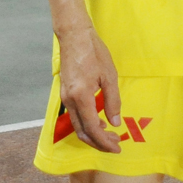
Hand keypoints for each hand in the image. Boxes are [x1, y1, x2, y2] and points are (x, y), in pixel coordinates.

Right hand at [56, 24, 122, 152]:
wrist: (74, 36)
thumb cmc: (93, 52)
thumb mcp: (109, 77)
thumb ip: (113, 101)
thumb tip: (115, 122)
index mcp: (81, 96)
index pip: (93, 128)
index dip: (105, 141)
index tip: (117, 146)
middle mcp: (70, 100)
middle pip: (82, 132)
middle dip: (98, 142)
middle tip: (115, 144)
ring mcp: (65, 97)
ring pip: (77, 125)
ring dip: (92, 134)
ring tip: (109, 134)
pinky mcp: (65, 93)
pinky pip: (75, 116)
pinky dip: (86, 124)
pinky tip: (98, 121)